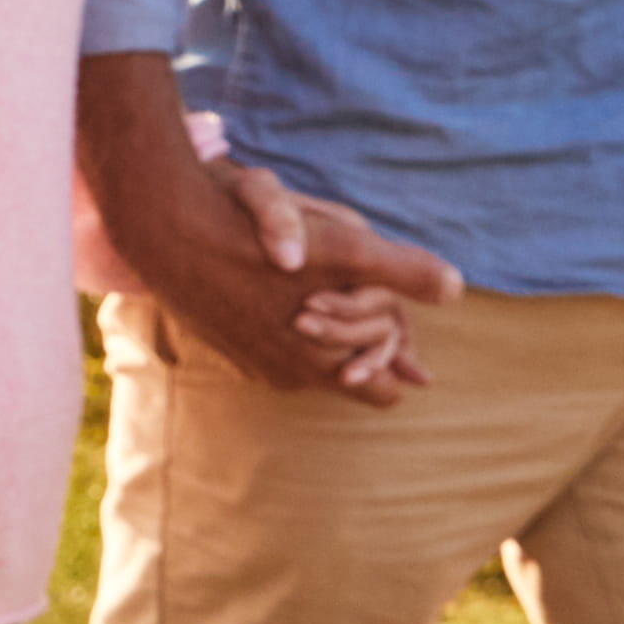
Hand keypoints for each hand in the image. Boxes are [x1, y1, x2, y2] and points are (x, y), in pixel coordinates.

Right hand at [76, 57, 461, 408]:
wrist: (166, 231)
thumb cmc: (257, 242)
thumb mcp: (343, 249)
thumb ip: (404, 271)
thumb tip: (457, 289)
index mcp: (319, 364)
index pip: (380, 391)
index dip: (398, 360)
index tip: (401, 330)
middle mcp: (284, 374)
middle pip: (346, 375)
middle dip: (361, 344)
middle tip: (368, 301)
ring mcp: (248, 359)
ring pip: (307, 359)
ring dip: (323, 334)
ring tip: (328, 291)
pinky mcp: (221, 339)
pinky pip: (272, 343)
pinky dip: (285, 324)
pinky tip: (283, 289)